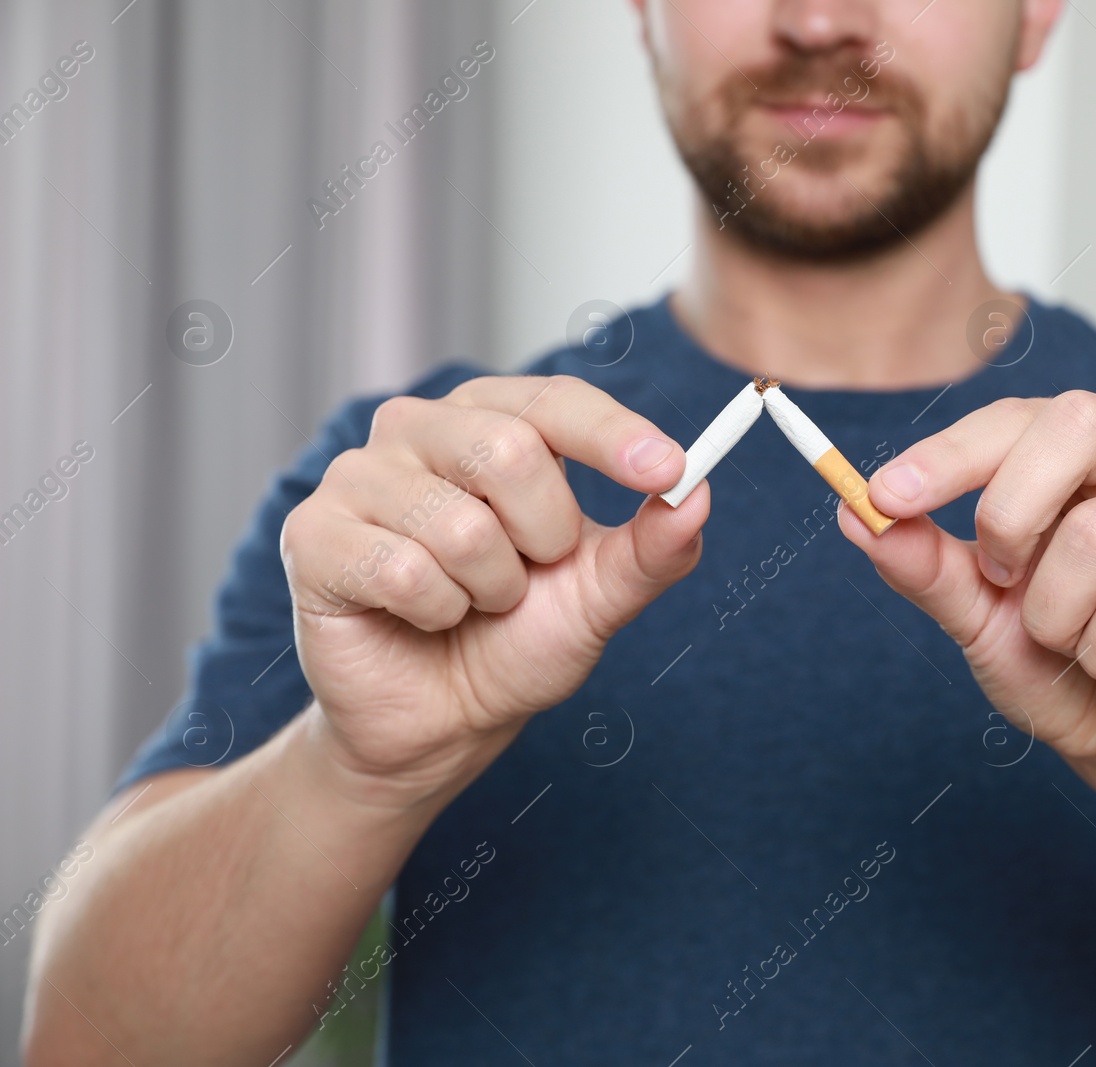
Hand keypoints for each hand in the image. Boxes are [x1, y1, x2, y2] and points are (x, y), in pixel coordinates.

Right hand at [280, 375, 707, 801]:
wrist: (441, 721)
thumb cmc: (517, 641)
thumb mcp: (600, 598)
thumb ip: (652, 549)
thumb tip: (700, 496)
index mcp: (492, 420)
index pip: (556, 402)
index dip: (615, 435)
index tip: (670, 471)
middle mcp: (420, 428)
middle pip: (509, 450)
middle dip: (544, 537)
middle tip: (526, 577)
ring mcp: (358, 476)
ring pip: (459, 524)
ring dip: (488, 589)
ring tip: (469, 604)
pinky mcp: (313, 534)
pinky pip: (402, 568)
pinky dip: (434, 612)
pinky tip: (419, 618)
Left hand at [840, 391, 1095, 812]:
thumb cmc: (1059, 664)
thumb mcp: (976, 617)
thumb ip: (927, 565)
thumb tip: (857, 515)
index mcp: (1087, 447)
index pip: (1015, 418)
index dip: (948, 453)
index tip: (884, 495)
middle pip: (1076, 424)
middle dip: (1010, 512)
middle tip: (1000, 580)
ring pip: (1095, 535)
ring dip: (1054, 616)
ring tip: (1074, 641)